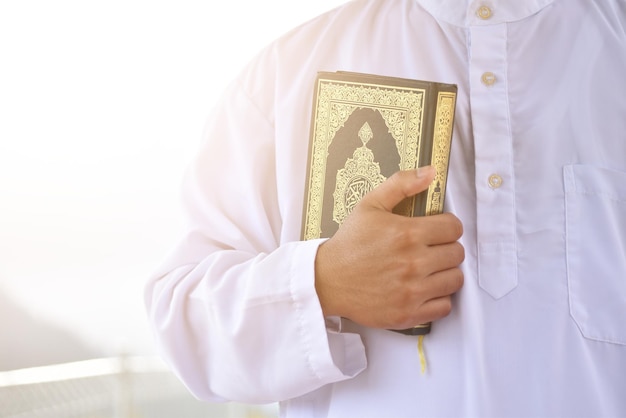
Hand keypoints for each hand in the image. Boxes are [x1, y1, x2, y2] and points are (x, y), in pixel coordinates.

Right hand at [314, 166, 464, 329]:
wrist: (326, 280)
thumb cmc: (349, 243)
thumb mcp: (369, 205)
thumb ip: (401, 184)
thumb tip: (430, 172)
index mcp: (407, 233)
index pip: (454, 228)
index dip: (448, 226)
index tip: (438, 231)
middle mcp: (413, 262)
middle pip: (457, 253)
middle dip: (447, 248)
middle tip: (431, 249)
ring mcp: (412, 290)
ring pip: (455, 280)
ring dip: (446, 273)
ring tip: (430, 269)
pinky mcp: (408, 313)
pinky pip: (444, 307)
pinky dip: (439, 298)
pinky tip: (425, 289)